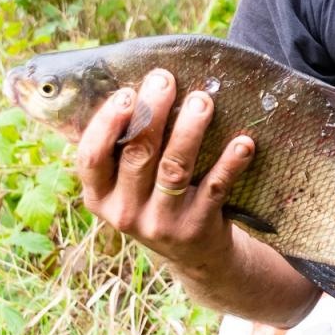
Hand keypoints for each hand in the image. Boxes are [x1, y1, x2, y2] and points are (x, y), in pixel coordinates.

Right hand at [73, 67, 255, 279]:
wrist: (193, 254)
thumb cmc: (156, 199)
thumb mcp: (128, 185)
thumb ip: (125, 146)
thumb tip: (139, 85)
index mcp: (100, 196)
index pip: (91, 158)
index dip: (107, 124)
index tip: (127, 93)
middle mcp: (125, 213)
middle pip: (137, 154)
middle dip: (153, 112)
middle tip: (166, 80)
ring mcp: (161, 223)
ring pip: (175, 168)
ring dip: (190, 130)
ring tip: (203, 100)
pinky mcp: (196, 228)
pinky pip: (215, 188)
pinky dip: (230, 163)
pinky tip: (243, 142)